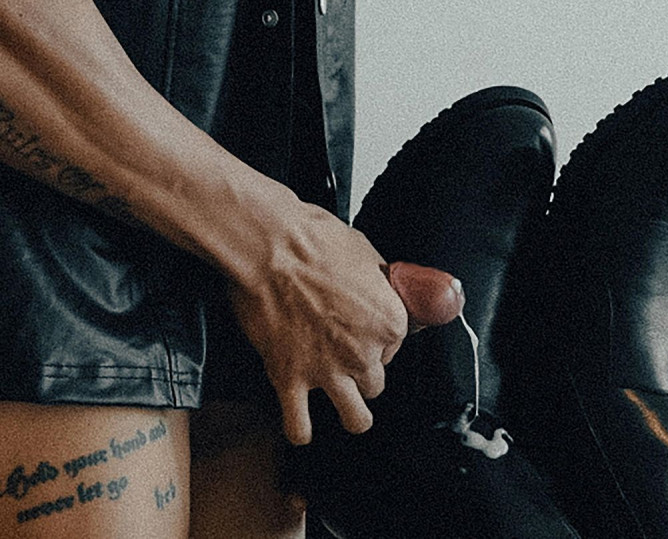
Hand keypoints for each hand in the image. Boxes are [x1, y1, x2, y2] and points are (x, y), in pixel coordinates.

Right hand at [228, 201, 407, 444]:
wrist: (268, 247)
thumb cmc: (314, 240)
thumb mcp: (367, 252)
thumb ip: (385, 283)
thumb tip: (392, 287)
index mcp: (390, 321)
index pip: (396, 348)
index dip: (378, 340)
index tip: (363, 331)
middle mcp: (364, 352)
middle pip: (376, 383)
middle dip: (363, 371)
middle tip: (346, 358)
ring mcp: (327, 370)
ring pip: (356, 417)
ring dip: (352, 414)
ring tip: (347, 408)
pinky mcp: (289, 378)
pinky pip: (299, 425)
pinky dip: (300, 430)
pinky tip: (302, 426)